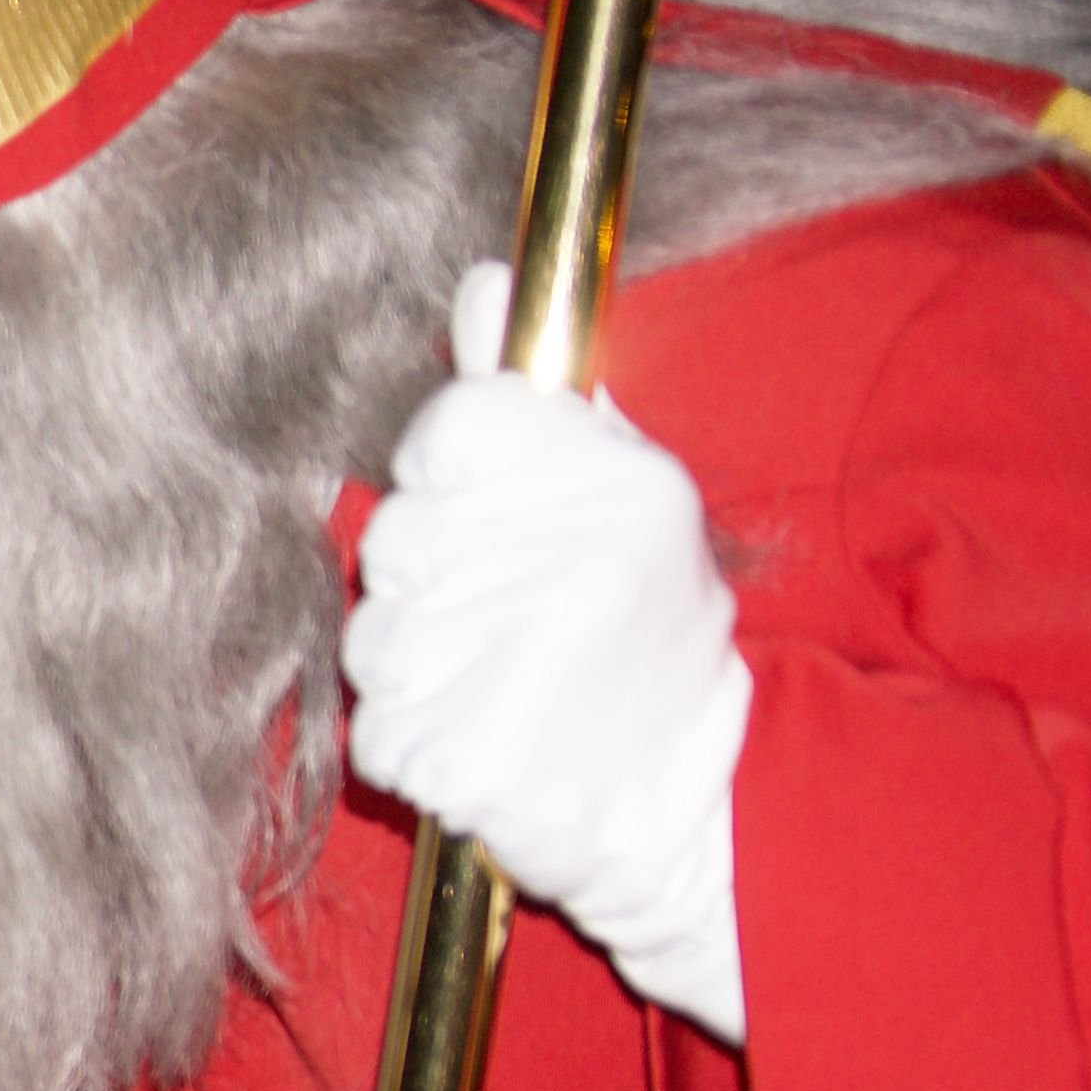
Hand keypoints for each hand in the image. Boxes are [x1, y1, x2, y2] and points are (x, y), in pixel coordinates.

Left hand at [343, 260, 751, 1043]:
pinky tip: (494, 750)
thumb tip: (481, 283)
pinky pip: (381, 734)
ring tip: (510, 689)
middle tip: (518, 621)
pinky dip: (420, 751)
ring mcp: (514, 665)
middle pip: (398, 536)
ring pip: (377, 640)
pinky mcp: (464, 764)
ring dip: (422, 670)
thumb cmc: (651, 631)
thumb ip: (534, 399)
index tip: (501, 520)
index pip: (449, 429)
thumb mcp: (625, 492)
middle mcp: (568, 562)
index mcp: (614, 480)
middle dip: (434, 583)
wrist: (714, 808)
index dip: (456, 478)